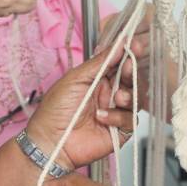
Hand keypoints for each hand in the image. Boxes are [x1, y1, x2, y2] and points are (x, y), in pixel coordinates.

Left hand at [26, 41, 142, 170]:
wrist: (50, 141)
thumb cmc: (55, 110)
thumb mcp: (75, 79)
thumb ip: (99, 63)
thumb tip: (118, 44)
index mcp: (97, 80)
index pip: (119, 63)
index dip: (128, 54)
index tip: (135, 45)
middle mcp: (108, 95)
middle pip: (131, 80)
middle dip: (132, 72)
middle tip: (128, 68)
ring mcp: (114, 112)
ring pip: (136, 99)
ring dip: (129, 95)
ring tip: (118, 97)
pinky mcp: (119, 131)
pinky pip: (131, 120)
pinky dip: (118, 116)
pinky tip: (101, 117)